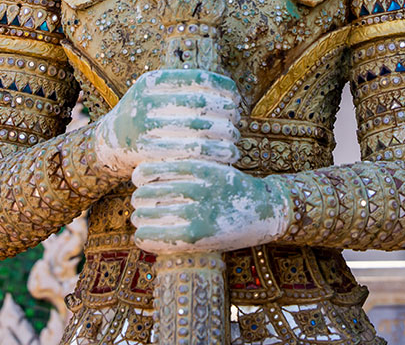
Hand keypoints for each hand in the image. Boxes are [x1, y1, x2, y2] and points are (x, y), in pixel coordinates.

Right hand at [93, 69, 239, 176]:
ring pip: (197, 131)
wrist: (109, 142)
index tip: (236, 98)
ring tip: (235, 142)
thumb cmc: (145, 115)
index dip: (223, 87)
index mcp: (151, 81)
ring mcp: (143, 126)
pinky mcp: (147, 152)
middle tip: (237, 122)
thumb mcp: (155, 92)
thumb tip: (229, 90)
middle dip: (227, 114)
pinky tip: (224, 158)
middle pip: (201, 104)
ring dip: (223, 137)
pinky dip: (212, 156)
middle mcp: (145, 101)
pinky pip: (187, 154)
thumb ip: (182, 87)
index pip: (198, 77)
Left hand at [130, 159, 290, 252]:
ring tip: (143, 221)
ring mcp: (195, 212)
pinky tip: (145, 237)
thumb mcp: (209, 165)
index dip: (140, 177)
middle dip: (139, 200)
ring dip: (140, 220)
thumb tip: (139, 173)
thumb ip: (181, 166)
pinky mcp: (195, 236)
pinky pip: (152, 237)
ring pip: (145, 216)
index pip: (148, 170)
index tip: (142, 182)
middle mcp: (195, 187)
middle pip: (144, 194)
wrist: (265, 210)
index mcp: (196, 165)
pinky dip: (143, 238)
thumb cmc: (231, 187)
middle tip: (143, 205)